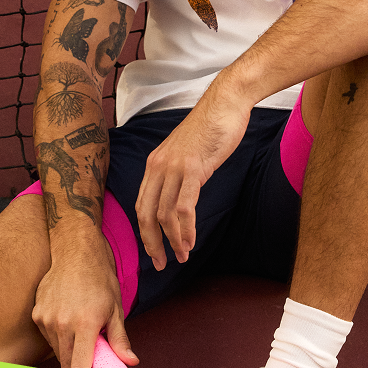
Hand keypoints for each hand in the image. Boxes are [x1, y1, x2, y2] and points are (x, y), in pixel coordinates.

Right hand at [31, 234, 137, 367]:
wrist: (76, 252)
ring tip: (82, 334)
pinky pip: (49, 337)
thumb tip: (131, 362)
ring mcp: (47, 318)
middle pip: (67, 364)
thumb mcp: (115, 307)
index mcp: (86, 323)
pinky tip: (69, 320)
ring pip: (58, 351)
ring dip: (70, 352)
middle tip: (92, 363)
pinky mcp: (37, 314)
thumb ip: (120, 339)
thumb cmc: (100, 278)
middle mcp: (63, 323)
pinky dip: (59, 337)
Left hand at [135, 84, 252, 269]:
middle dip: (152, 243)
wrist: (226, 103)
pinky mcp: (192, 168)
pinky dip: (186, 228)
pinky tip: (191, 240)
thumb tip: (181, 198)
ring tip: (183, 256)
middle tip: (161, 264)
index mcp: (155, 163)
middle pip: (146, 214)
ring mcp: (174, 167)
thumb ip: (180, 173)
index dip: (146, 232)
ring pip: (164, 214)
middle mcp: (158, 166)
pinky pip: (183, 206)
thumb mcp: (188, 153)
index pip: (141, 205)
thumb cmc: (211, 127)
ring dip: (173, 240)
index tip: (155, 250)